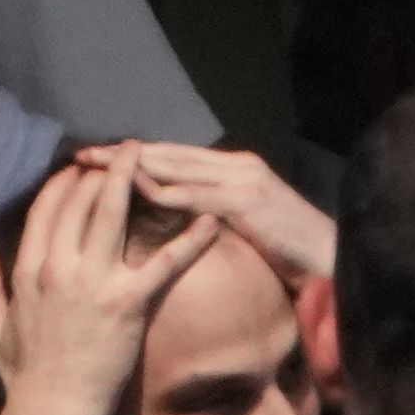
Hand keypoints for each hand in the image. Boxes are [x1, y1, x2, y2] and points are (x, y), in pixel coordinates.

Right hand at [0, 146, 223, 414]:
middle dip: (102, 170)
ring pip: (113, 215)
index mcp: (28, 270)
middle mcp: (60, 266)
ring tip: (150, 156)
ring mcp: (95, 283)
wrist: (51, 413)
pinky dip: (190, 240)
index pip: (47, 208)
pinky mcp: (129, 304)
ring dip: (133, 179)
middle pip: (81, 201)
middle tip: (122, 151)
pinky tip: (209, 220)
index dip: (65, 182)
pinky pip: (164, 263)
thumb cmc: (23, 377)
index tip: (80, 167)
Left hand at [76, 142, 334, 289]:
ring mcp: (243, 179)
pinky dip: (164, 191)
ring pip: (177, 167)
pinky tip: (135, 190)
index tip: (95, 160)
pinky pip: (197, 194)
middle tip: (81, 155)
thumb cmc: (290, 252)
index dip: (133, 156)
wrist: (333, 259)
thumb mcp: (245, 226)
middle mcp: (236, 165)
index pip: (174, 157)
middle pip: (168, 155)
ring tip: (95, 167)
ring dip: (132, 167)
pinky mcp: (247, 200)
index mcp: (234, 168)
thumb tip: (177, 217)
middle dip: (122, 155)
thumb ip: (213, 213)